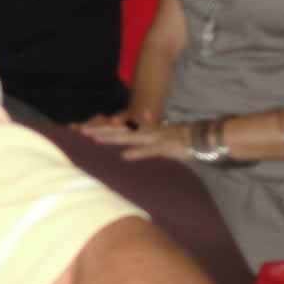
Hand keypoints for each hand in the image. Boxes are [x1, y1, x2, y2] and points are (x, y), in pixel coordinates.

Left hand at [75, 117, 192, 161]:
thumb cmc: (180, 138)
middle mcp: (145, 130)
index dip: (100, 127)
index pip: (118, 127)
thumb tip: (131, 139)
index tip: (82, 128)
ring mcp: (154, 137)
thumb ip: (144, 136)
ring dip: (112, 137)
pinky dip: (138, 152)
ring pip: (129, 137)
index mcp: (143, 128)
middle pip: (118, 130)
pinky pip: (150, 150)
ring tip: (95, 139)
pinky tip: (125, 156)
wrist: (202, 136)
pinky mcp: (165, 147)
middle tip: (80, 131)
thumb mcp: (159, 134)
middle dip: (99, 130)